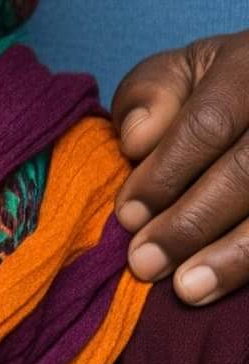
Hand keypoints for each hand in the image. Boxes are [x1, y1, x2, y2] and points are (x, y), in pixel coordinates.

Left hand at [112, 30, 248, 304]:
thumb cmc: (219, 89)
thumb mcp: (181, 74)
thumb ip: (149, 95)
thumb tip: (136, 140)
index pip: (209, 123)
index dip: (166, 173)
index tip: (127, 216)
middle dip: (193, 222)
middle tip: (145, 264)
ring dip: (236, 256)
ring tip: (187, 289)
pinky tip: (228, 283)